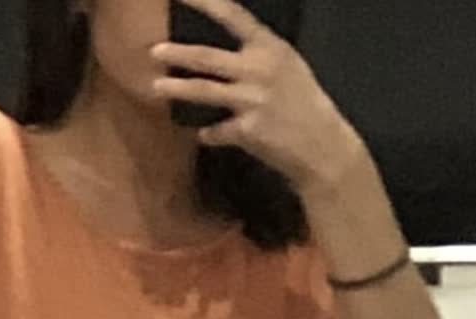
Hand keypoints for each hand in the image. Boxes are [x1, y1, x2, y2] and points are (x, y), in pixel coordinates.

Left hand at [149, 0, 360, 194]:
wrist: (323, 147)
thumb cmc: (305, 105)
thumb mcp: (288, 67)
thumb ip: (259, 55)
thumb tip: (228, 52)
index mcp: (270, 47)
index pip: (232, 15)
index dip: (204, 2)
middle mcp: (258, 69)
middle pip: (208, 57)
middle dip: (178, 53)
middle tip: (153, 50)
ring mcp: (251, 101)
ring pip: (204, 91)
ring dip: (177, 89)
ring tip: (156, 86)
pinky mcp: (246, 131)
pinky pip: (216, 131)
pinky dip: (209, 134)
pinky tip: (204, 135)